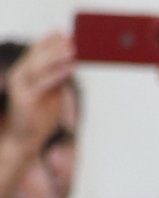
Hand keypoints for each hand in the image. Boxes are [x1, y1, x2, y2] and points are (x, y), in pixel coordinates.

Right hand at [2, 34, 71, 150]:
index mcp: (24, 72)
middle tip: (71, 38)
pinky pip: (43, 84)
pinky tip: (69, 69)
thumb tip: (71, 63)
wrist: (26, 139)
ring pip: (39, 67)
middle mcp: (19, 76)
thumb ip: (58, 79)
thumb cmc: (40, 116)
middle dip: (54, 46)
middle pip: (37, 56)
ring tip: (72, 49)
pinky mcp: (25, 99)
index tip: (62, 31)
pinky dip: (56, 75)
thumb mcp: (52, 93)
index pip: (35, 52)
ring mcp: (20, 87)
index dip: (48, 41)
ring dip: (56, 57)